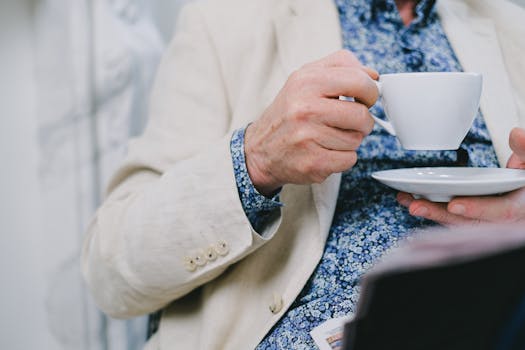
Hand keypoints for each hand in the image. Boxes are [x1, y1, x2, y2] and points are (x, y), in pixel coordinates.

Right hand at [245, 50, 378, 195]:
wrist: (259, 149)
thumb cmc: (288, 113)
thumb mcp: (305, 78)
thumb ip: (339, 67)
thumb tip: (373, 76)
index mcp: (306, 81)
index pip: (360, 81)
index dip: (370, 92)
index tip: (365, 98)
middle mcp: (305, 108)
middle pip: (362, 115)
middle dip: (362, 121)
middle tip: (350, 122)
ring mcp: (308, 137)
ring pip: (357, 139)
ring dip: (349, 140)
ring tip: (329, 136)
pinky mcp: (313, 163)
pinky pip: (349, 159)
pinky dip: (342, 157)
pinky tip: (325, 151)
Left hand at [397, 127, 524, 224]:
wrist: (524, 192)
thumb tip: (516, 134)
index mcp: (519, 206)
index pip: (501, 211)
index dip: (477, 209)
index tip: (455, 204)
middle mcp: (501, 219)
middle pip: (469, 222)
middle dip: (441, 214)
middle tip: (416, 205)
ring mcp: (485, 221)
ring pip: (456, 223)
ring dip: (430, 213)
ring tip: (407, 201)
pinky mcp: (471, 219)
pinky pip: (450, 219)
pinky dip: (431, 211)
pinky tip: (411, 200)